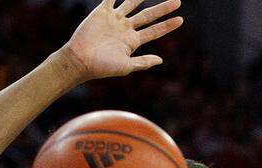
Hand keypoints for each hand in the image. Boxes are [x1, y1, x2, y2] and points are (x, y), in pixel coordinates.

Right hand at [64, 0, 182, 80]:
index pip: (154, 31)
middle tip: (178, 1)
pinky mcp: (103, 11)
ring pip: (132, 3)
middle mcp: (125, 29)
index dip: (167, 26)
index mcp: (132, 42)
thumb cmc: (102, 67)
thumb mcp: (126, 67)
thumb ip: (142, 62)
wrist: (80, 60)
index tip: (180, 20)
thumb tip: (161, 60)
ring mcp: (114, 19)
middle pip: (148, 16)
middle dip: (163, 9)